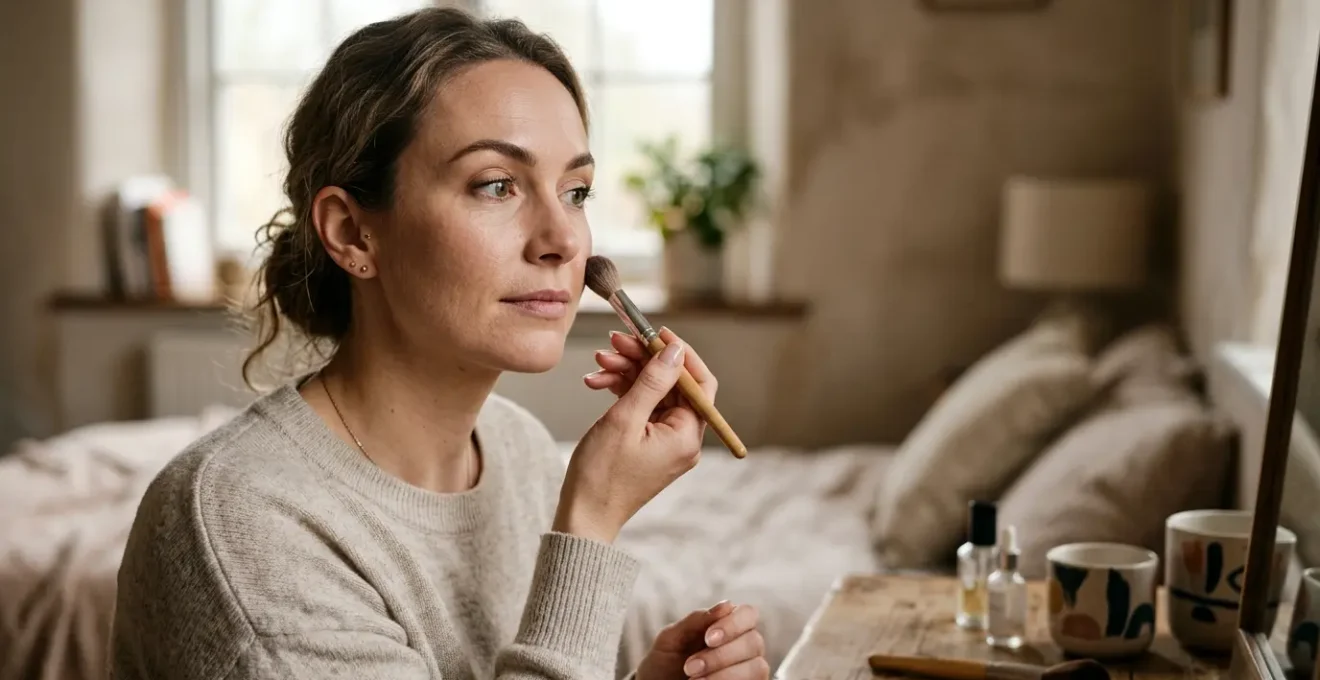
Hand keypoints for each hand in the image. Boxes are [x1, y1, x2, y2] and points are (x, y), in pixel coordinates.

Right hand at [553, 328, 716, 543]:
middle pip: (672, 384)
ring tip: (599, 362)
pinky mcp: (647, 445)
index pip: (699, 383)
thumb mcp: (625, 419)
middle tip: (615, 342)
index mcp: (687, 435)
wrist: (582, 516)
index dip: (680, 354)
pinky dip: (621, 392)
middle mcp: (683, 439)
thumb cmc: (601, 475)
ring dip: (627, 373)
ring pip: (653, 393)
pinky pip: (641, 408)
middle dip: (643, 360)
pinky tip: (597, 383)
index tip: (656, 333)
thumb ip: (653, 381)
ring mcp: (665, 443)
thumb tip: (675, 352)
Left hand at [636, 601, 767, 679]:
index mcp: (728, 626)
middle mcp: (745, 647)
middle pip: (754, 641)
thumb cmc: (663, 664)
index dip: (733, 624)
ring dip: (726, 674)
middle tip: (690, 667)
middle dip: (720, 655)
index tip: (708, 638)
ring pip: (757, 666)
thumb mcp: (671, 640)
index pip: (748, 614)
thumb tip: (727, 605)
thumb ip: (696, 620)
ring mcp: (749, 670)